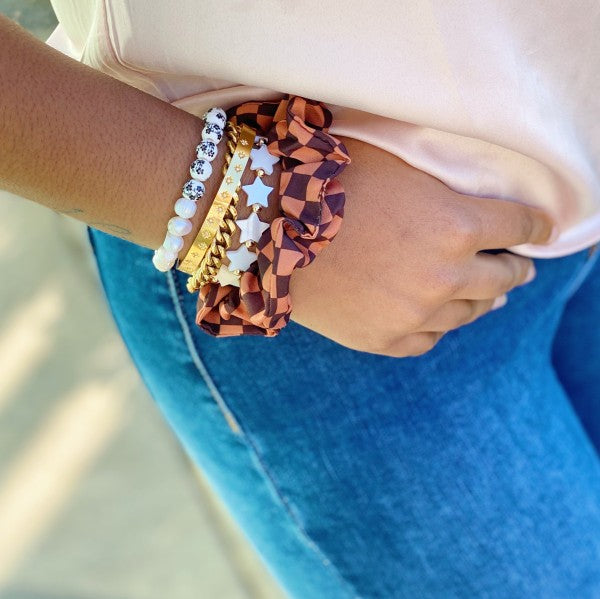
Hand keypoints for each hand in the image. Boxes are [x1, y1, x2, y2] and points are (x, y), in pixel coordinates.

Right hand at [288, 137, 555, 356]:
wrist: (265, 228)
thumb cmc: (324, 182)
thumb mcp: (394, 162)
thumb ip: (440, 179)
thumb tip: (466, 190)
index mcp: (456, 223)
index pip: (519, 225)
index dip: (536, 226)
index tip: (543, 230)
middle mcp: (444, 275)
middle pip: (503, 277)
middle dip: (515, 269)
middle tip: (517, 268)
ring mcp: (414, 314)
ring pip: (468, 313)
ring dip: (481, 301)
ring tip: (483, 298)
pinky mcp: (383, 339)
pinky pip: (429, 339)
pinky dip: (437, 326)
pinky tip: (434, 318)